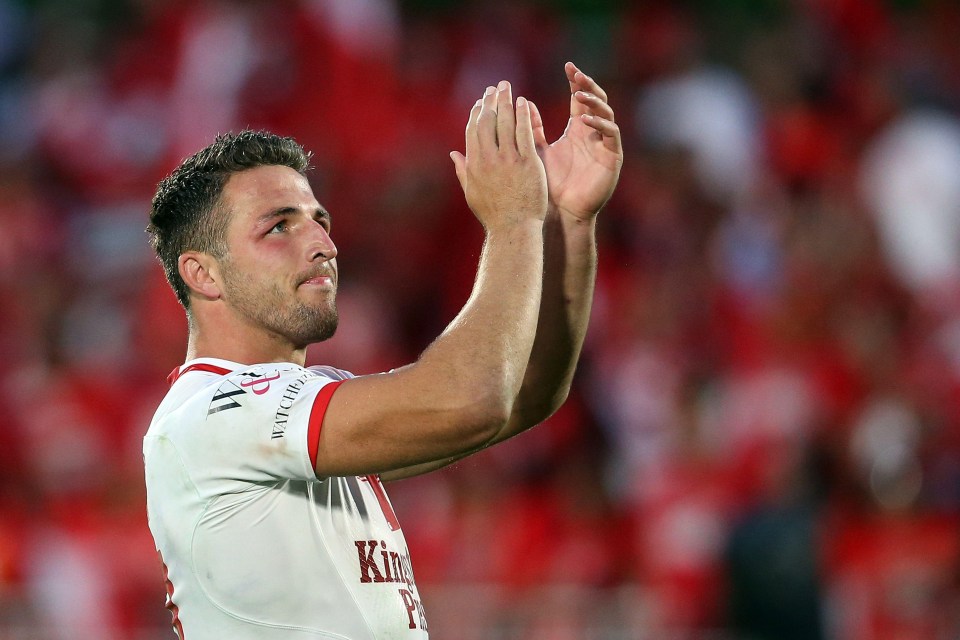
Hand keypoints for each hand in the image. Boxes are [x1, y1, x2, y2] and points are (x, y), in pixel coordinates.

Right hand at [450, 81, 547, 230]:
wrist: (514, 229)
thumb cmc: (494, 215)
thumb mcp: (472, 193)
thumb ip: (462, 171)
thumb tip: (453, 154)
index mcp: (474, 165)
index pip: (473, 130)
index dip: (477, 112)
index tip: (481, 101)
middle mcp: (488, 159)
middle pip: (487, 121)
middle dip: (490, 101)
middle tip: (496, 87)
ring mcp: (508, 160)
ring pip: (505, 123)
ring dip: (506, 101)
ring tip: (508, 88)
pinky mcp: (527, 163)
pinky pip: (524, 133)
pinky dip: (523, 115)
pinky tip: (524, 102)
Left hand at [529, 62, 622, 220]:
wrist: (561, 212)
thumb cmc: (550, 184)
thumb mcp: (537, 151)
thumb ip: (532, 129)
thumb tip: (522, 104)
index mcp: (578, 129)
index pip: (581, 98)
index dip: (577, 81)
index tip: (568, 66)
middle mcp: (594, 133)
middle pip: (597, 100)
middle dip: (588, 86)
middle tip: (577, 75)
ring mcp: (605, 145)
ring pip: (607, 114)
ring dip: (594, 102)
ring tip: (580, 95)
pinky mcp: (613, 158)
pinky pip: (611, 135)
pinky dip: (601, 125)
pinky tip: (586, 120)